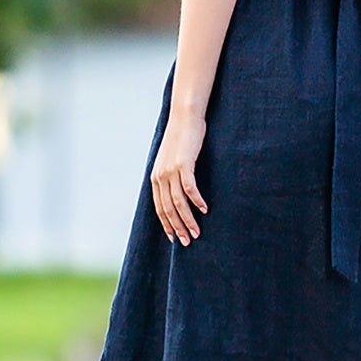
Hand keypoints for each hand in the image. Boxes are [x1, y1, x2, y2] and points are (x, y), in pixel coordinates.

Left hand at [150, 110, 208, 245]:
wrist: (184, 118)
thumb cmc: (182, 139)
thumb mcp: (172, 160)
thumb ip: (172, 175)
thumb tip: (178, 191)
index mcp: (156, 178)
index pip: (159, 208)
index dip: (166, 224)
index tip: (174, 238)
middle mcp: (160, 176)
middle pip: (167, 209)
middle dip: (177, 227)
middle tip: (187, 242)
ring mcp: (170, 170)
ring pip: (178, 202)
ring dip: (188, 219)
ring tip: (197, 232)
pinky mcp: (183, 164)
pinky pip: (189, 188)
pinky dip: (196, 201)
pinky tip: (204, 209)